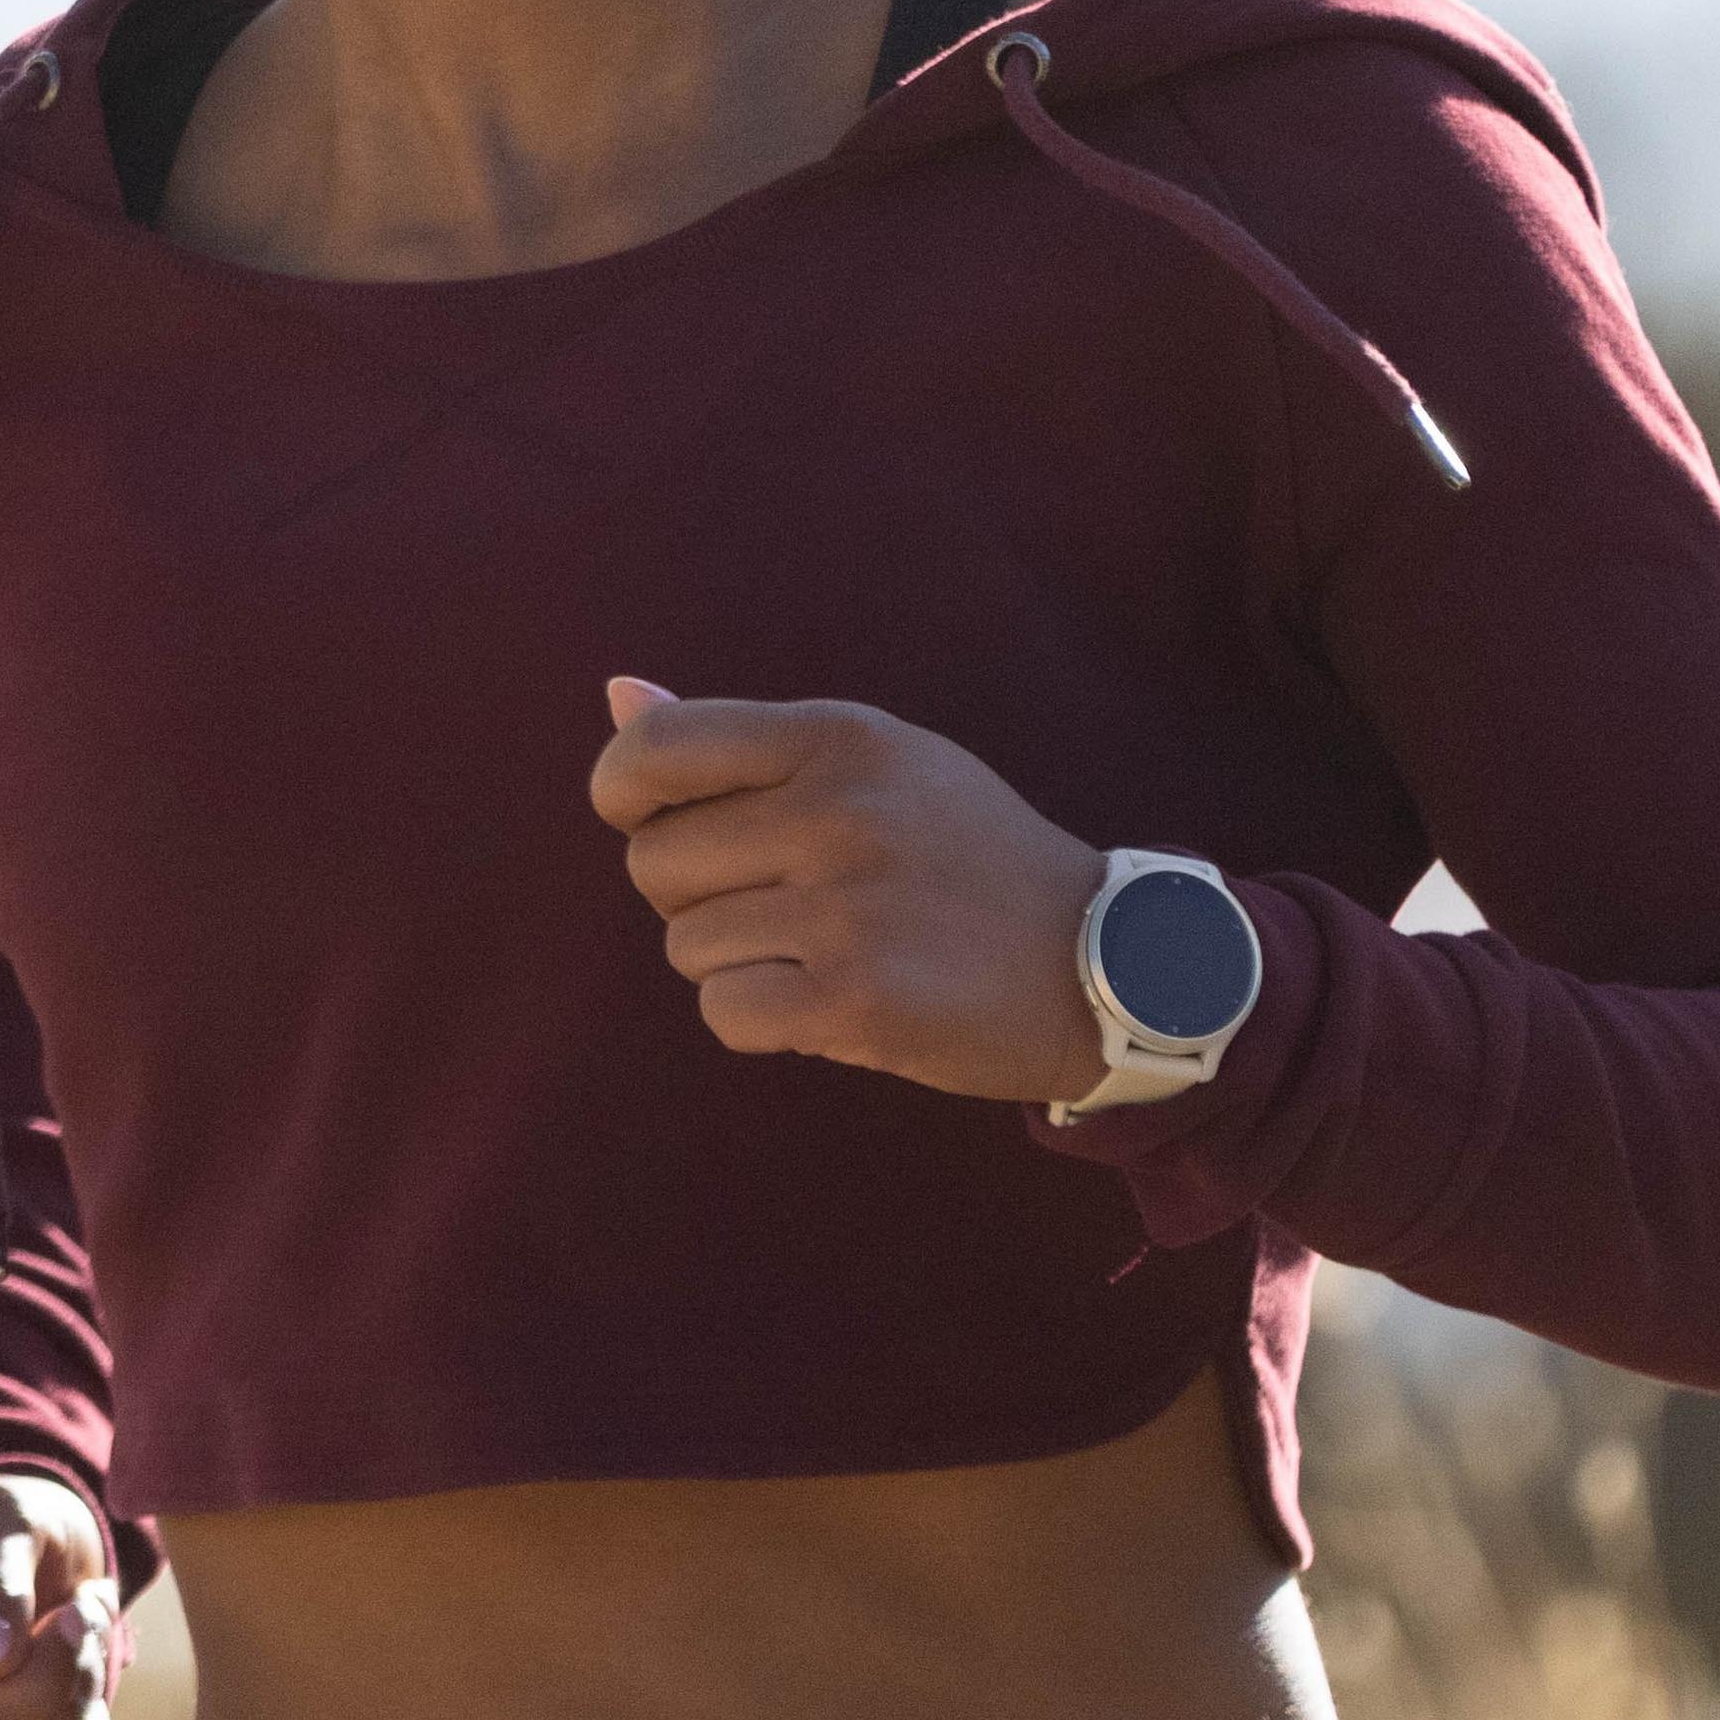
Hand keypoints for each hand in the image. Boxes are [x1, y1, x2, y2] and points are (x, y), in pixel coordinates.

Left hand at [584, 680, 1120, 1108]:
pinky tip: (824, 1005)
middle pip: (654, 862)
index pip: (655, 748)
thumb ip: (742, 739)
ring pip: (686, 946)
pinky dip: (757, 1021)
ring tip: (825, 951)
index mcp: (839, 737)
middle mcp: (840, 811)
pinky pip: (724, 1013)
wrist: (1102, 961)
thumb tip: (616, 697)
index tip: (650, 822)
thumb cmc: (966, 857)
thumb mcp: (878, 763)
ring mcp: (849, 908)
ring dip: (736, 964)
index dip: (622, 793)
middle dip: (693, 894)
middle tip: (780, 902)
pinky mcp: (858, 1001)